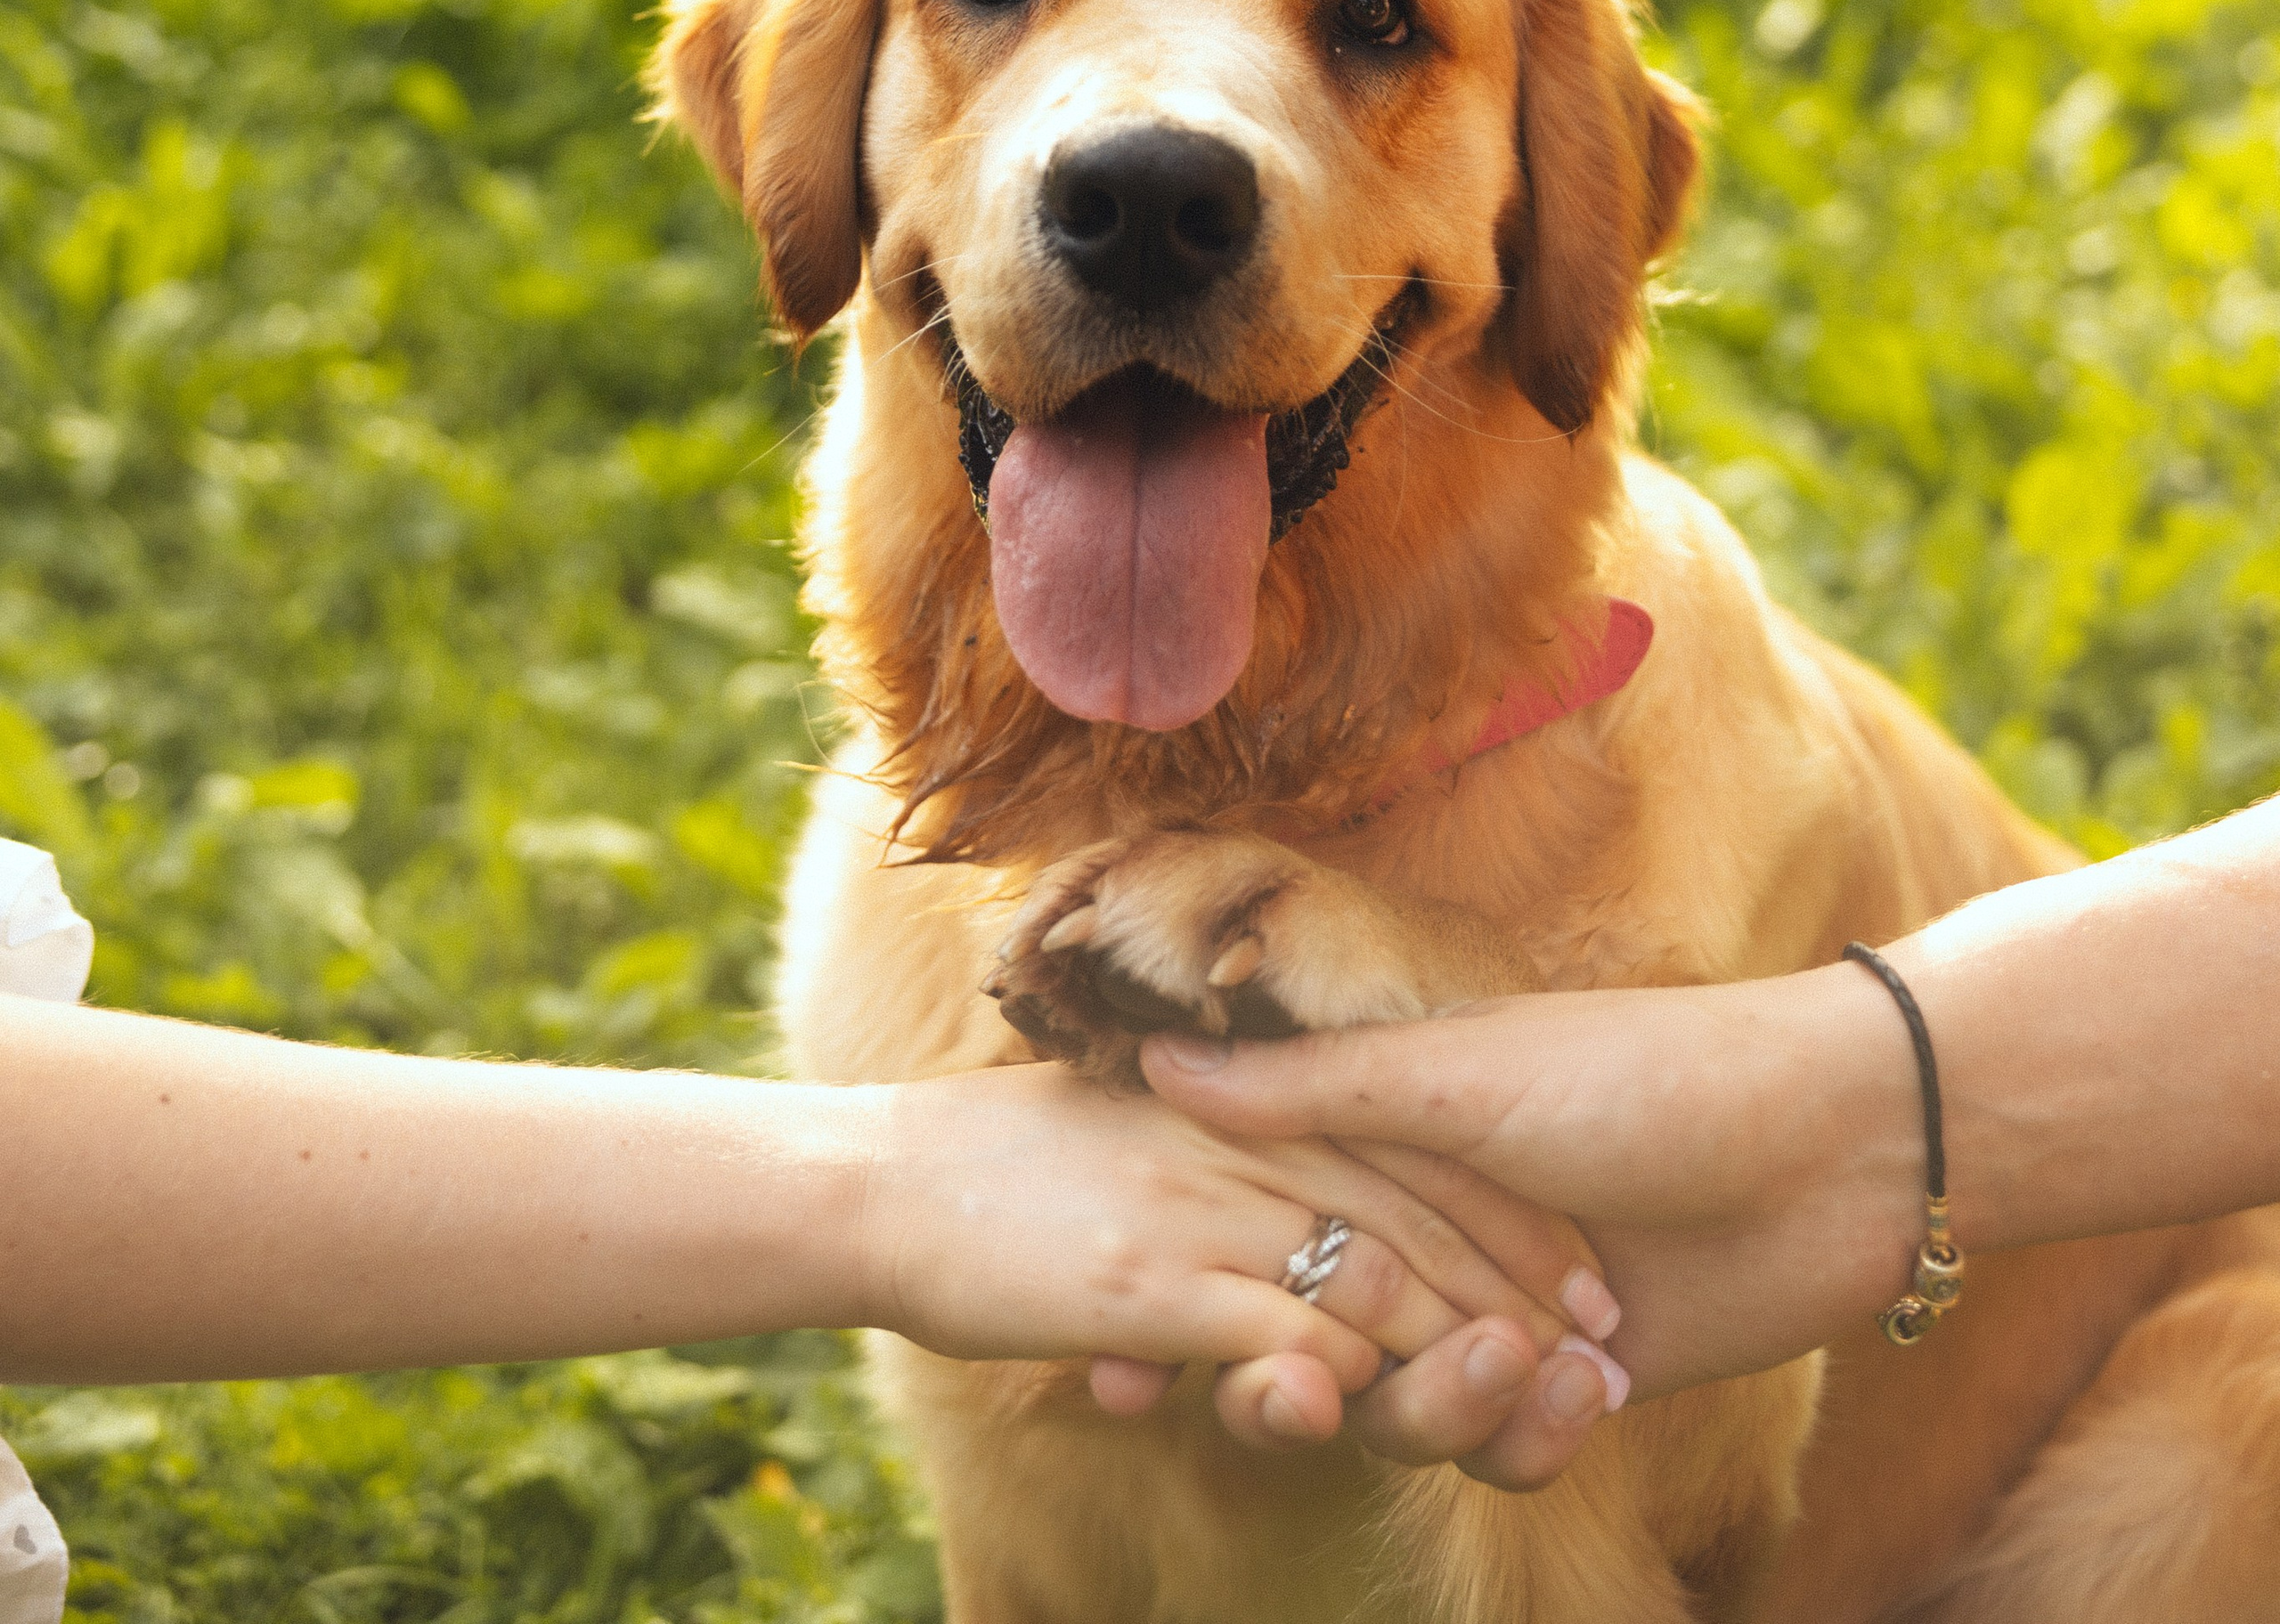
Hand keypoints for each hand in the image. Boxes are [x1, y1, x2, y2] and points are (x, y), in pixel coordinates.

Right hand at [854, 1065, 1624, 1460]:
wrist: (883, 1181)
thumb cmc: (1004, 1166)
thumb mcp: (1138, 1143)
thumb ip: (1228, 1157)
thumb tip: (1302, 1193)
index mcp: (1248, 1103)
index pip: (1407, 1146)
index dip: (1498, 1211)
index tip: (1575, 1270)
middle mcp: (1243, 1142)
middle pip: (1417, 1211)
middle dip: (1514, 1286)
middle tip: (1595, 1352)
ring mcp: (1204, 1209)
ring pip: (1374, 1276)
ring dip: (1462, 1346)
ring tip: (1534, 1392)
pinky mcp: (1160, 1283)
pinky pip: (1283, 1331)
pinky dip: (1356, 1376)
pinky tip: (1409, 1412)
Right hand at [1141, 973, 1922, 1407]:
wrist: (1831, 1145)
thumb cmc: (1642, 1071)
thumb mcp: (1464, 1068)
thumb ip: (1314, 1089)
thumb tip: (1151, 1059)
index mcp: (1391, 1127)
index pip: (1257, 1223)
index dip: (1194, 1296)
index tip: (1123, 1367)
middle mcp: (1433, 1216)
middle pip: (1317, 1333)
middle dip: (1297, 1384)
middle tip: (1292, 1407)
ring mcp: (1502, 1297)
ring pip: (1408, 1403)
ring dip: (1440, 1407)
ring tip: (1511, 1370)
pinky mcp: (1576, 1372)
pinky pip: (1506, 1444)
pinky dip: (1526, 1438)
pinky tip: (1582, 1397)